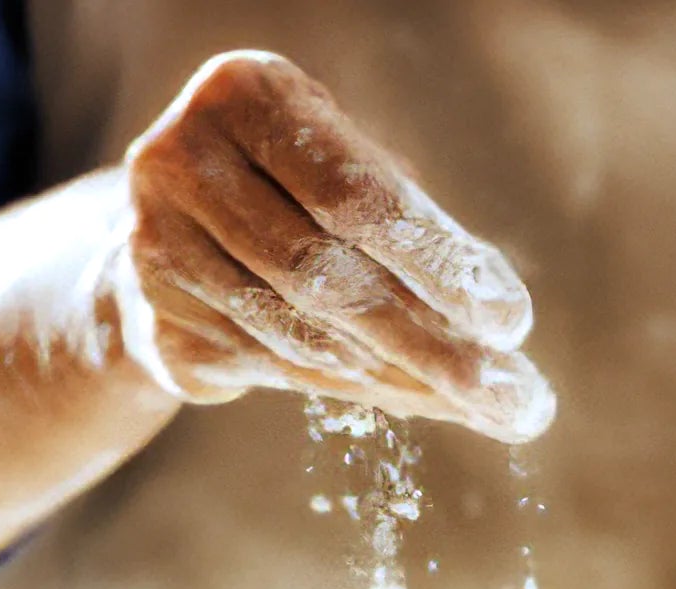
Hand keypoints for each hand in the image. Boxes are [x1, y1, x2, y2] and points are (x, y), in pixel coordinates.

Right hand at [108, 50, 552, 439]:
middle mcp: (180, 162)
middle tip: (520, 400)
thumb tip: (499, 325)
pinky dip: (358, 391)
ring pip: (303, 334)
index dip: (438, 262)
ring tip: (486, 405)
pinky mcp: (157, 325)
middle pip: (327, 275)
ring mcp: (155, 247)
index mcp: (242, 95)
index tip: (514, 323)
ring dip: (409, 378)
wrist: (174, 235)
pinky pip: (275, 370)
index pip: (353, 194)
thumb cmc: (297, 189)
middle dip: (436, 346)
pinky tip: (419, 399)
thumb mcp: (355, 173)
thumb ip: (417, 229)